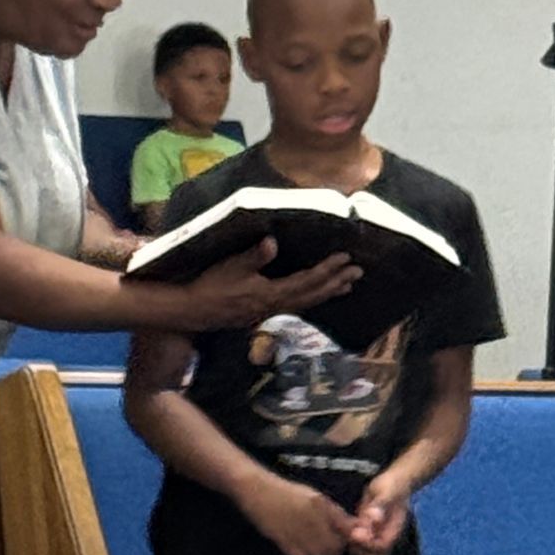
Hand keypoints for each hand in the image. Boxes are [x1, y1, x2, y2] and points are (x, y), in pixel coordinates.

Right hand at [166, 239, 361, 334]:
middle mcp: (276, 305)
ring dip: (328, 292)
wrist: (195, 311)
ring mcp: (271, 311)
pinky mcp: (265, 312)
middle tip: (358, 272)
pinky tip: (317, 295)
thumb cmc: (212, 285)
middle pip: (313, 295)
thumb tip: (272, 242)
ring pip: (307, 302)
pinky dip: (313, 299)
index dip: (328, 270)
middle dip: (336, 282)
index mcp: (271, 293)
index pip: (307, 281)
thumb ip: (254, 256)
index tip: (345, 259)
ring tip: (347, 285)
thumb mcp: (231, 267)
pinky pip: (297, 305)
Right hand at [240, 475, 358, 554]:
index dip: (347, 537)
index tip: (344, 538)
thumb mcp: (314, 496)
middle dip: (336, 548)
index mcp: (321, 504)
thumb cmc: (287, 492)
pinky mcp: (283, 541)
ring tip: (315, 546)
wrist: (257, 490)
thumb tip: (353, 527)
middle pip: (334, 547)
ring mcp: (297, 531)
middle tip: (329, 544)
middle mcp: (311, 518)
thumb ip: (334, 513)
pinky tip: (301, 549)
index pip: (345, 529)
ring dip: (321, 554)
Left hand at [349, 475, 410, 554]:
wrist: (393, 481)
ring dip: (353, 546)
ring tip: (344, 531)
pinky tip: (341, 527)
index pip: (382, 547)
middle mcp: (384, 537)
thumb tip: (374, 518)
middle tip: (349, 536)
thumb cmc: (393, 486)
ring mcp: (375, 535)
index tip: (356, 533)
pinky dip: (349, 539)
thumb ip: (381, 505)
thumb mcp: (387, 492)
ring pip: (364, 553)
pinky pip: (357, 543)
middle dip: (360, 551)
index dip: (368, 544)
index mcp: (393, 530)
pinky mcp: (365, 531)